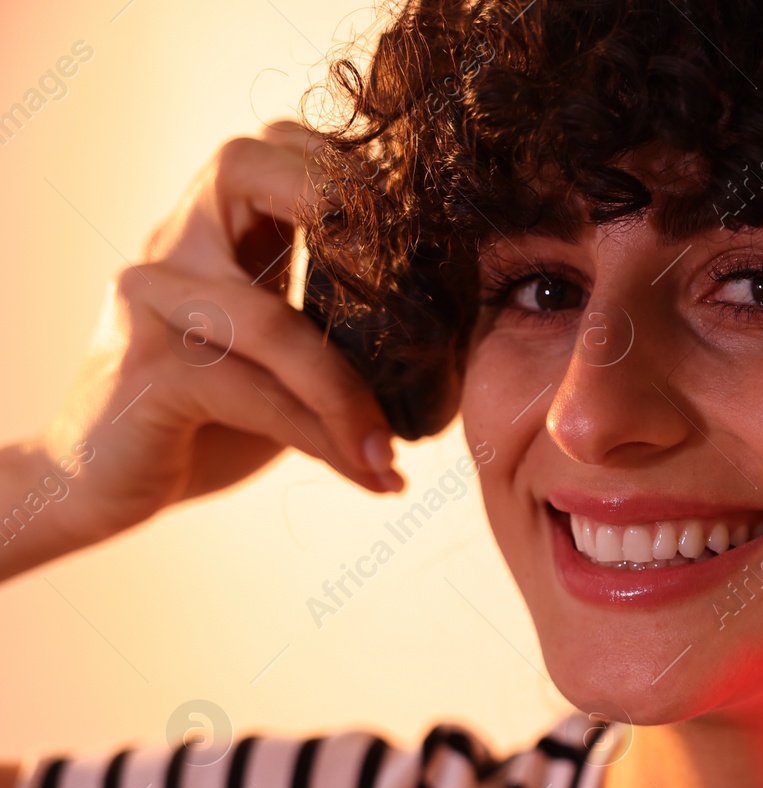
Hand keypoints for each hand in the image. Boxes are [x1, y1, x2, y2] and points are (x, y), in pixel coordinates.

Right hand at [38, 120, 404, 551]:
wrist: (105, 477)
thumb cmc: (213, 408)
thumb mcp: (288, 350)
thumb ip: (347, 319)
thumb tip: (465, 331)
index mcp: (218, 222)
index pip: (280, 144)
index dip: (353, 167)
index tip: (429, 230)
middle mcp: (176, 240)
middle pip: (246, 167)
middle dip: (340, 207)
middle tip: (418, 285)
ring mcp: (152, 298)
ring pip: (272, 323)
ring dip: (349, 394)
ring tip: (393, 446)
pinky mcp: (145, 371)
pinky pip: (254, 396)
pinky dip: (323, 437)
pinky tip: (371, 473)